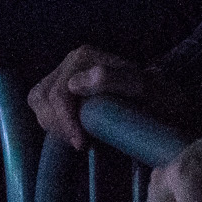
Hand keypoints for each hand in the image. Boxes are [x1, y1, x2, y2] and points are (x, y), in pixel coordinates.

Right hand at [30, 46, 157, 148]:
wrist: (164, 104)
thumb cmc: (157, 99)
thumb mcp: (145, 89)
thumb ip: (115, 80)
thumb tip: (75, 83)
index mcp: (85, 57)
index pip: (59, 94)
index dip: (65, 122)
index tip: (81, 145)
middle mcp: (71, 62)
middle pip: (43, 98)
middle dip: (59, 126)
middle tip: (82, 145)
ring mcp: (64, 74)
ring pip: (38, 102)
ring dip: (53, 125)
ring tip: (78, 138)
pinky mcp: (62, 90)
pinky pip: (41, 106)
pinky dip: (51, 122)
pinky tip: (72, 133)